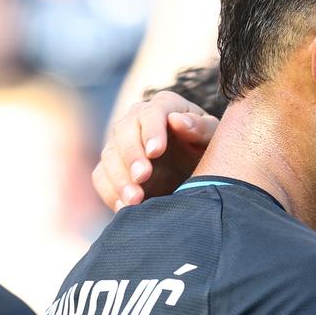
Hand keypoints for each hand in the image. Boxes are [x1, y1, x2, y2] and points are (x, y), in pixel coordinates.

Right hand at [93, 92, 217, 210]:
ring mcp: (122, 143)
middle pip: (123, 131)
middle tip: (142, 177)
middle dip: (131, 155)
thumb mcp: (213, 139)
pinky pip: (101, 177)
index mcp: (164, 107)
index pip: (151, 113)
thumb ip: (201, 128)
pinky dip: (110, 192)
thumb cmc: (208, 150)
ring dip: (119, 178)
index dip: (151, 131)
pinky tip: (124, 208)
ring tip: (134, 200)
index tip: (156, 152)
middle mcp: (137, 120)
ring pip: (109, 155)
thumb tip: (177, 120)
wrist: (196, 173)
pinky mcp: (113, 167)